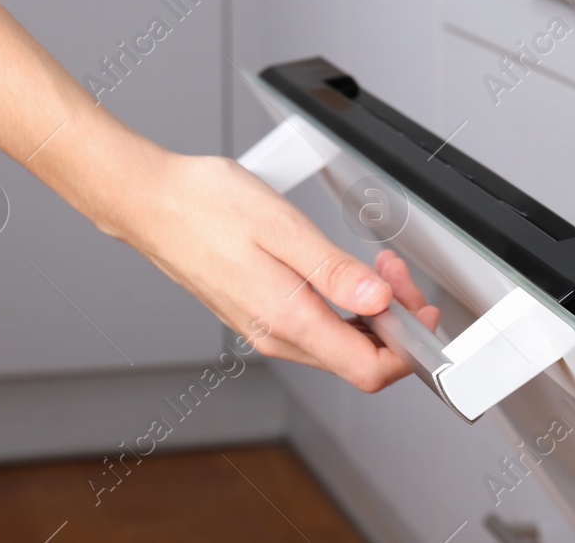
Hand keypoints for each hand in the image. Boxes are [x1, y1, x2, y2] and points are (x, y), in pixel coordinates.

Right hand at [104, 151, 439, 392]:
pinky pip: (320, 328)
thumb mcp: (283, 227)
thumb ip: (335, 272)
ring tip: (377, 267)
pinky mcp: (262, 315)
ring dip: (372, 312)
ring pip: (341, 345)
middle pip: (360, 360)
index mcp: (287, 319)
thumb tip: (379, 302)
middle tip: (397, 274)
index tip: (421, 311)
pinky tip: (347, 275)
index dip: (409, 347)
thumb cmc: (207, 207)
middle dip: (396, 322)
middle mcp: (278, 335)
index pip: (369, 370)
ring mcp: (268, 329)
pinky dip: (346, 307)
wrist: (152, 203)